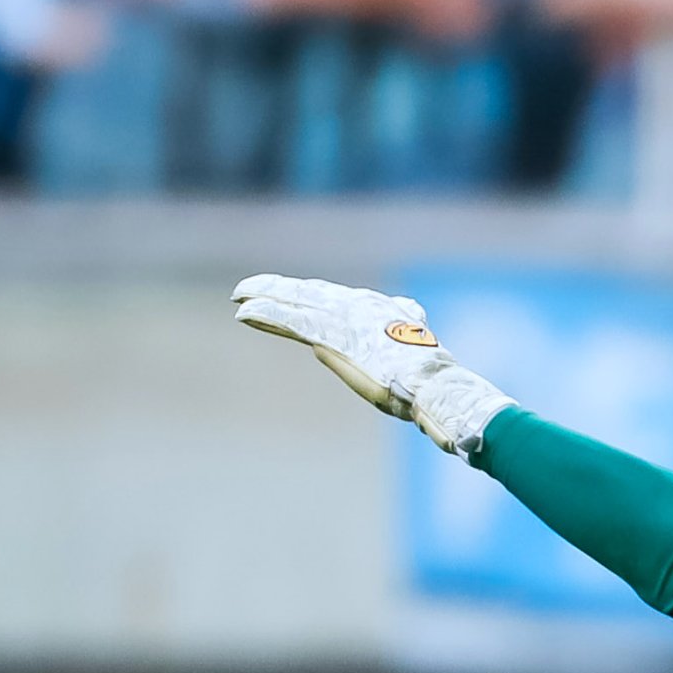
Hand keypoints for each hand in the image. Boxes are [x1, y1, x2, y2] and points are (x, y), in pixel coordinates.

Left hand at [229, 274, 510, 455]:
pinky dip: (265, 315)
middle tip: (249, 287)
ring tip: (238, 294)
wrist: (434, 385)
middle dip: (278, 288)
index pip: (333, 297)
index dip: (307, 294)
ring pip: (294, 301)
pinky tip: (242, 313)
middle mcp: (357, 305)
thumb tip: (404, 319)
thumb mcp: (414, 349)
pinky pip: (289, 321)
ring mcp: (342, 318)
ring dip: (263, 296)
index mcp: (377, 309)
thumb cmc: (429, 379)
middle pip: (308, 292)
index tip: (291, 293)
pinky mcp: (329, 336)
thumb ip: (401, 333)